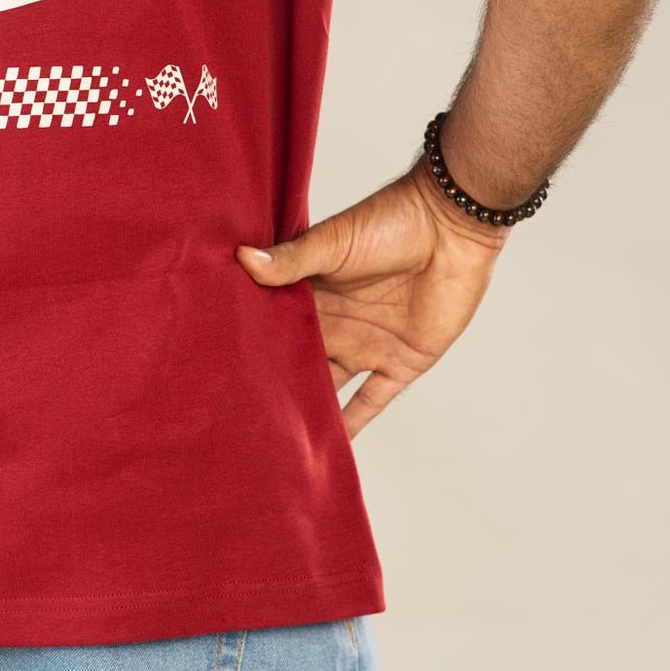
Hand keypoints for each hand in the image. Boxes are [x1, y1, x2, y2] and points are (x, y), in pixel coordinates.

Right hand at [237, 160, 510, 437]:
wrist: (453, 226)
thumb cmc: (391, 222)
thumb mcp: (335, 242)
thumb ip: (293, 259)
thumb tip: (242, 258)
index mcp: (313, 293)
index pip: (275, 326)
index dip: (252, 345)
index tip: (216, 369)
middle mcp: (335, 324)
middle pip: (298, 362)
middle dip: (273, 385)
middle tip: (234, 415)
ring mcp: (368, 345)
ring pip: (329, 387)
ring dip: (308, 409)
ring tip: (273, 439)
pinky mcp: (401, 362)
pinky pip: (371, 401)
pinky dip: (352, 425)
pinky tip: (328, 448)